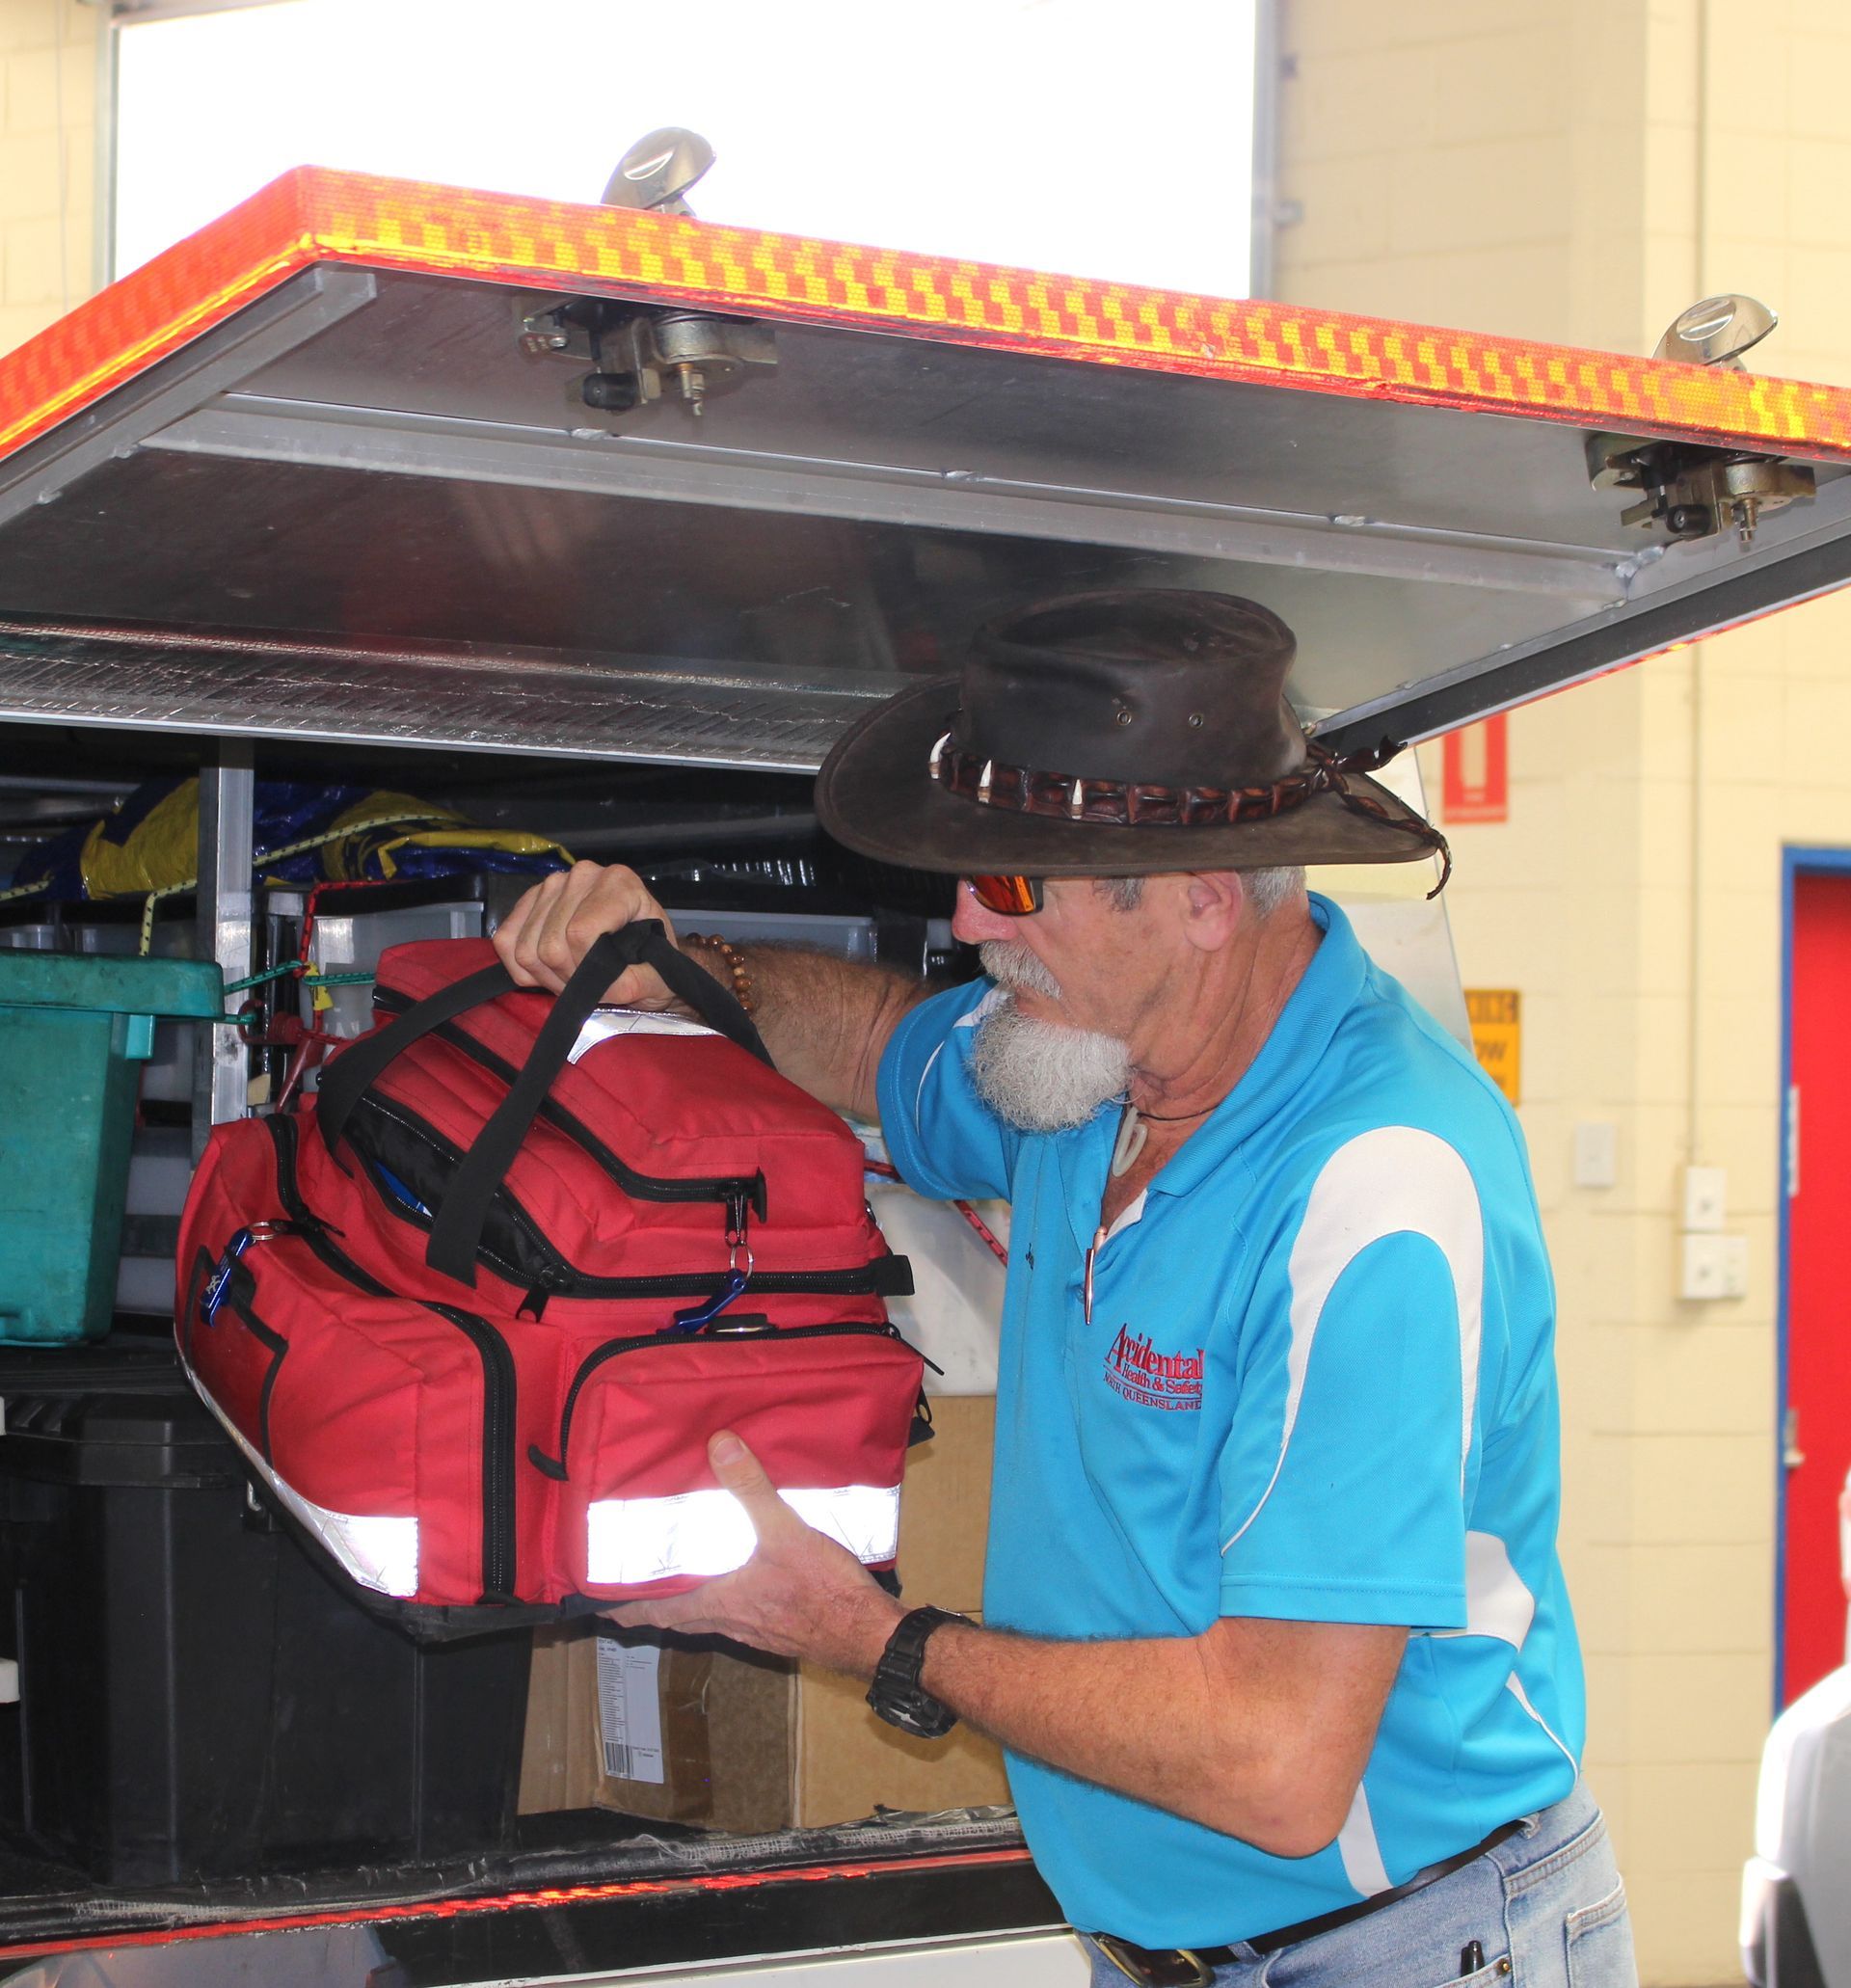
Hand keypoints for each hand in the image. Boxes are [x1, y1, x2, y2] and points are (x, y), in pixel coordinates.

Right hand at [492, 861, 680, 1007]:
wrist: (641, 954)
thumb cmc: (650, 961)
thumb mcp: (657, 979)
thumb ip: (634, 983)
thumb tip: (599, 985)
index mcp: (620, 883)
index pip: (580, 932)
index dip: (587, 970)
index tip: (607, 982)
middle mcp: (583, 875)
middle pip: (550, 944)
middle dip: (567, 978)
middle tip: (590, 984)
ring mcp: (551, 885)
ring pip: (525, 947)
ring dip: (546, 976)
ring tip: (574, 976)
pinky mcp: (528, 901)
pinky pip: (505, 940)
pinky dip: (522, 968)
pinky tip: (549, 970)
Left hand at [604, 1432, 904, 1677]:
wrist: (867, 1635)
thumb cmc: (823, 1592)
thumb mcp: (785, 1531)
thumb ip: (751, 1489)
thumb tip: (719, 1446)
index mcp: (719, 1603)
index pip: (657, 1611)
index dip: (626, 1608)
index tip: (599, 1606)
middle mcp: (730, 1622)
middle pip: (679, 1618)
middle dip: (654, 1603)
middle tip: (634, 1586)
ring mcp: (756, 1629)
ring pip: (709, 1618)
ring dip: (690, 1602)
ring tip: (682, 1577)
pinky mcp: (781, 1629)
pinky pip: (740, 1616)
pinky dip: (727, 1601)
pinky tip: (743, 1581)